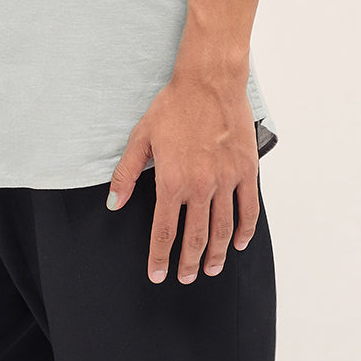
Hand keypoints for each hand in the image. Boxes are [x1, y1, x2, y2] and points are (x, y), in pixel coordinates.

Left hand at [105, 75, 258, 283]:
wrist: (208, 82)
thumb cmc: (173, 106)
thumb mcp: (141, 137)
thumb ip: (126, 173)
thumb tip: (113, 203)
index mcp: (172, 180)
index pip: (164, 231)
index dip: (160, 257)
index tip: (158, 274)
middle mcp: (200, 186)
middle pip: (194, 237)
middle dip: (188, 263)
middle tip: (185, 277)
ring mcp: (226, 180)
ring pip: (222, 229)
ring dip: (216, 254)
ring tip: (210, 269)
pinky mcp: (246, 171)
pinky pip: (248, 210)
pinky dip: (244, 231)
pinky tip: (238, 242)